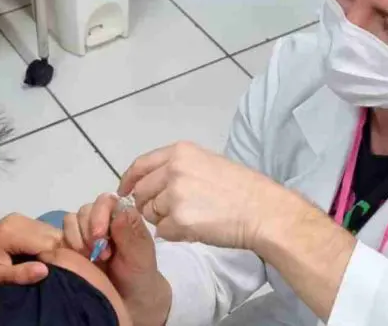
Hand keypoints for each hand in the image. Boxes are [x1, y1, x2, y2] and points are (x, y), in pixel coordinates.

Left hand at [0, 214, 62, 288]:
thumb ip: (19, 274)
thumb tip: (44, 270)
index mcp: (11, 232)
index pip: (48, 244)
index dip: (53, 259)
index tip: (50, 273)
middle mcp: (18, 220)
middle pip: (51, 235)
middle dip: (54, 253)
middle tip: (45, 269)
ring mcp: (19, 218)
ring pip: (50, 231)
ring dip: (51, 248)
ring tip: (40, 263)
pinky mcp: (19, 220)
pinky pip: (43, 230)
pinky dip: (46, 243)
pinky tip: (37, 255)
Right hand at [63, 195, 171, 325]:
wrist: (127, 299)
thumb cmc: (138, 274)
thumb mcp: (140, 256)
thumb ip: (129, 235)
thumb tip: (118, 212)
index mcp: (122, 216)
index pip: (106, 201)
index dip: (100, 215)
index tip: (100, 237)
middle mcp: (102, 219)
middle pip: (85, 210)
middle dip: (88, 231)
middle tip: (100, 255)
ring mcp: (85, 231)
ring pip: (71, 220)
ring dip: (77, 239)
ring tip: (90, 259)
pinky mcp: (71, 244)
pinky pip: (61, 235)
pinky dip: (66, 246)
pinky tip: (78, 261)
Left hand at [120, 142, 277, 249]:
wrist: (263, 211)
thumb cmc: (242, 188)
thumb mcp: (207, 162)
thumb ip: (177, 168)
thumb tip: (151, 182)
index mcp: (180, 152)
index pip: (140, 166)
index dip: (129, 181)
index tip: (125, 191)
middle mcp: (173, 170)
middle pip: (141, 193)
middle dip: (150, 205)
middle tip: (172, 212)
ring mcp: (174, 196)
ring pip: (150, 214)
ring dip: (165, 220)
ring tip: (192, 218)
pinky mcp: (179, 221)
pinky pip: (163, 232)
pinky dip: (175, 234)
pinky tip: (196, 229)